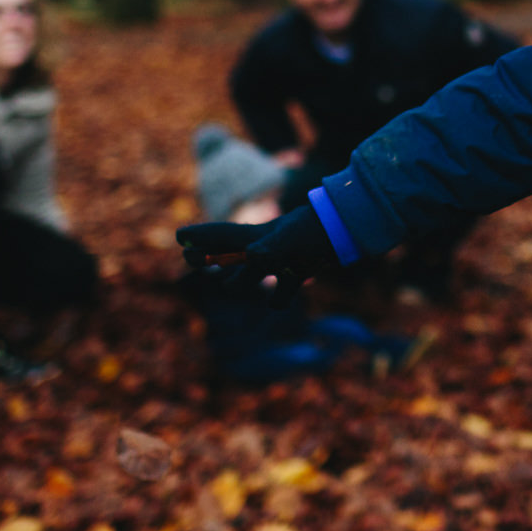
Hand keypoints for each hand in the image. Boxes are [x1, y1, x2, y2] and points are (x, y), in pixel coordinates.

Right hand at [177, 207, 340, 308]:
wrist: (351, 227)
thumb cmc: (318, 230)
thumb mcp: (292, 240)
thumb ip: (271, 249)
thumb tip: (254, 258)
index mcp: (257, 237)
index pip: (222, 236)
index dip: (201, 237)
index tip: (180, 236)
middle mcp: (266, 245)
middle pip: (231, 251)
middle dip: (211, 255)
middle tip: (191, 257)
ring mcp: (284, 256)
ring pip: (255, 269)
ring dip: (242, 276)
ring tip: (226, 283)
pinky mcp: (302, 267)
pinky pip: (287, 283)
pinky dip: (281, 293)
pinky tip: (276, 303)